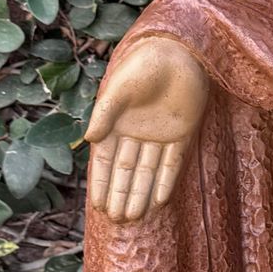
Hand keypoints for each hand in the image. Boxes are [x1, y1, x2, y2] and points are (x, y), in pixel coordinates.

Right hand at [85, 34, 208, 222]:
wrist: (178, 51)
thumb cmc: (143, 64)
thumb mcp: (120, 88)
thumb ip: (105, 113)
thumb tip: (90, 139)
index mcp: (116, 122)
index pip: (106, 160)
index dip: (102, 183)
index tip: (98, 206)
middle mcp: (136, 132)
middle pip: (127, 171)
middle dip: (121, 195)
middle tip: (118, 220)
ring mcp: (159, 134)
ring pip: (148, 171)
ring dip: (141, 194)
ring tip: (134, 217)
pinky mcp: (182, 133)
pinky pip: (173, 162)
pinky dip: (166, 181)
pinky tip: (159, 201)